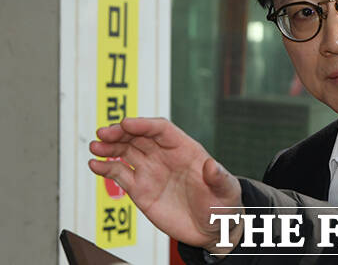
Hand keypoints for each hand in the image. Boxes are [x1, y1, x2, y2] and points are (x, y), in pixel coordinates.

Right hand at [89, 117, 243, 252]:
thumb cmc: (222, 204)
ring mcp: (151, 171)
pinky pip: (120, 174)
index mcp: (186, 149)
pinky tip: (95, 165)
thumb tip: (212, 166)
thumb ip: (218, 177)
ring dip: (110, 147)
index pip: (161, 130)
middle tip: (104, 133)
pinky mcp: (141, 190)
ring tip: (95, 146)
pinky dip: (106, 168)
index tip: (126, 123)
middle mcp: (165, 156)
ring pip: (126, 152)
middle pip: (139, 137)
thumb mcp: (226, 190)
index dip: (144, 124)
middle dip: (121, 133)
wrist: (212, 229)